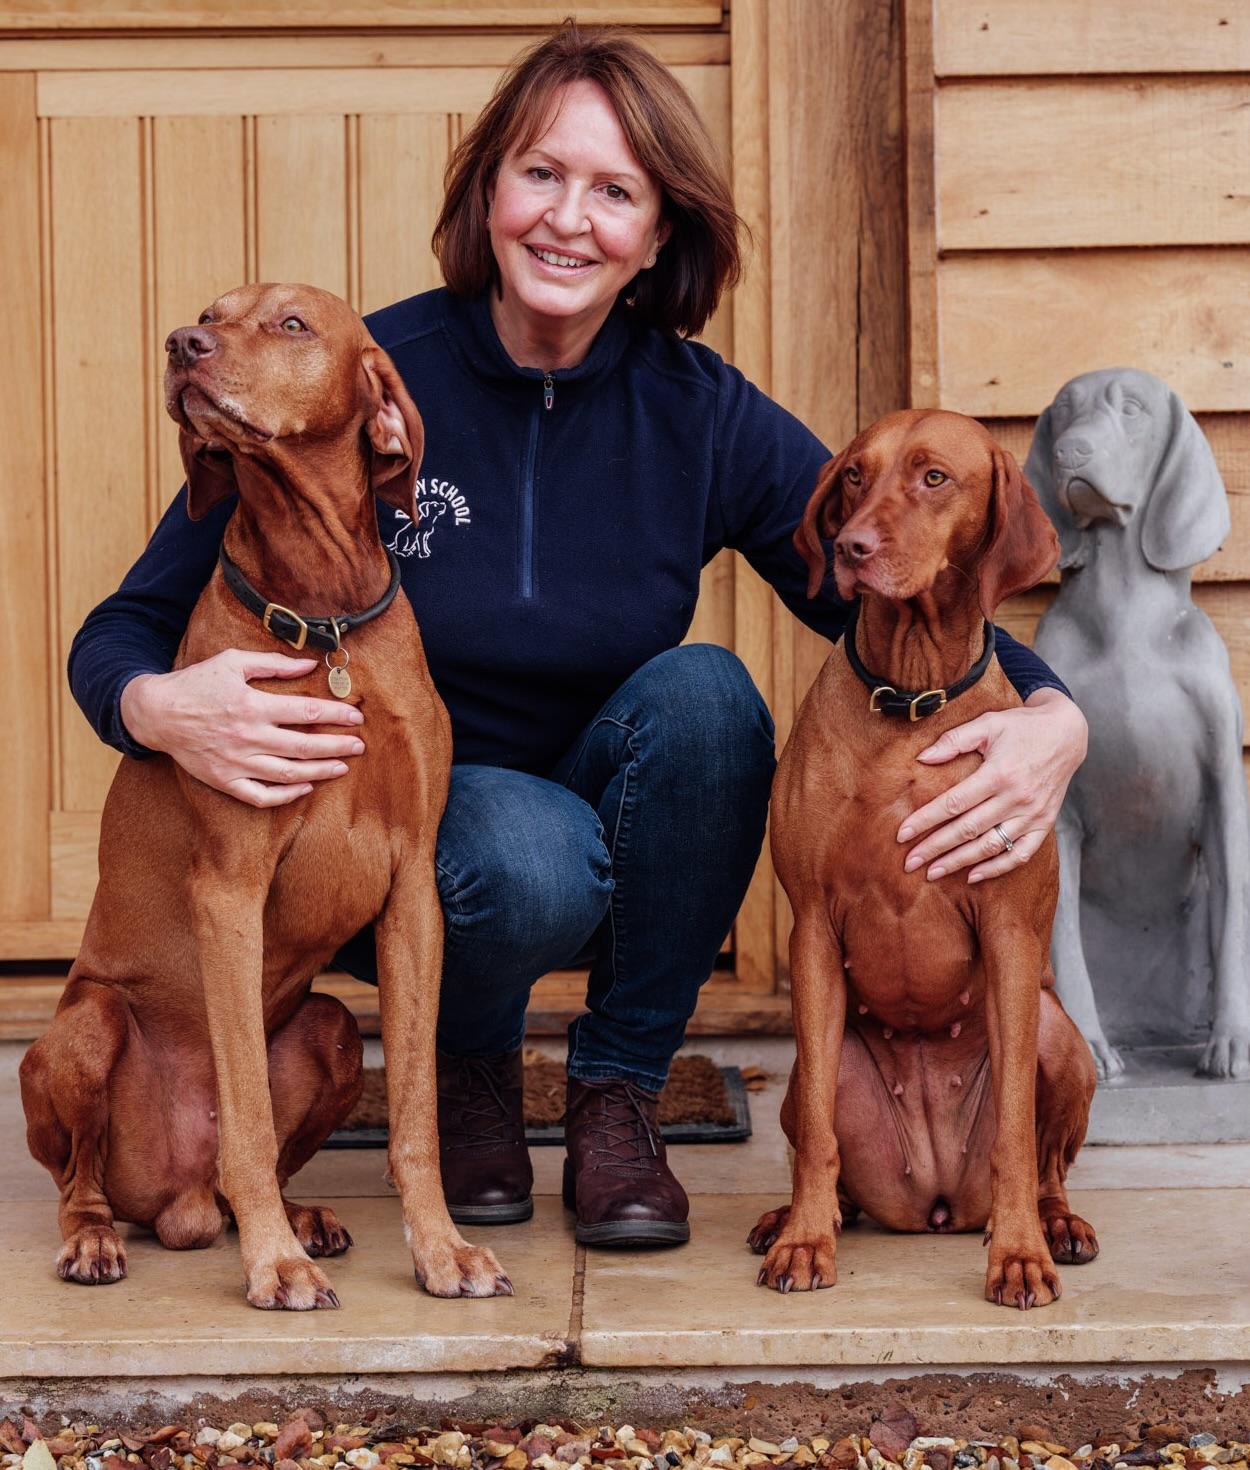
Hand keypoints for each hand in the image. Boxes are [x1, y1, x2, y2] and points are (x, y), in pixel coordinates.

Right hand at [120, 649, 365, 807]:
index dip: (335, 714)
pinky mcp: (224, 780)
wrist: (156, 712)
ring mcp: (236, 762)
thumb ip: (273, 664)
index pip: (306, 711)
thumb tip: (310, 666)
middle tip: (359, 746)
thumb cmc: (197, 683)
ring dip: (320, 772)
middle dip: (337, 746)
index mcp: (253, 705)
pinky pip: (261, 796)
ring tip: (342, 767)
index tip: (356, 716)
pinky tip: (305, 788)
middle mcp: (248, 736)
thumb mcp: (233, 662)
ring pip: (288, 774)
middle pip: (304, 746)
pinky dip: (286, 796)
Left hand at [895, 688, 1086, 883]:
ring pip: (991, 846)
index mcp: (999, 773)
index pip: (953, 803)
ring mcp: (1033, 814)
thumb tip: (922, 758)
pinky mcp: (1044, 824)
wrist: (1067, 734)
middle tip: (909, 863)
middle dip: (935, 848)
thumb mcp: (988, 724)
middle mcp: (1017, 798)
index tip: (902, 835)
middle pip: (967, 830)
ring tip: (933, 872)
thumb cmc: (1021, 726)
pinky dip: (997, 868)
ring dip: (960, 862)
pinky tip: (973, 875)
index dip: (925, 820)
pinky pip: (1020, 854)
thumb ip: (954, 740)